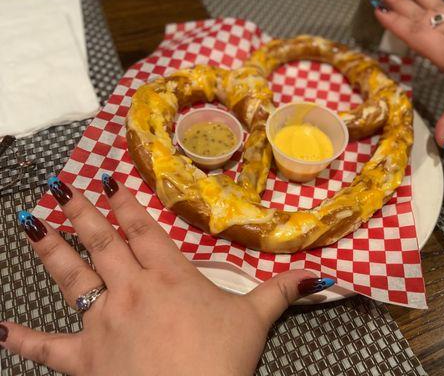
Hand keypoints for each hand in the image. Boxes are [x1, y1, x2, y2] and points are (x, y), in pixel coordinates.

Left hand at [0, 174, 333, 375]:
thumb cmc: (220, 361)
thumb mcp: (255, 321)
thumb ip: (280, 292)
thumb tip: (317, 275)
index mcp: (169, 276)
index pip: (142, 229)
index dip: (124, 203)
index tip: (107, 180)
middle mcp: (131, 290)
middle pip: (102, 242)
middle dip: (83, 212)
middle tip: (64, 187)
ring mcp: (103, 322)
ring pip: (70, 277)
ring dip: (50, 248)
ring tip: (31, 222)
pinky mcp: (83, 359)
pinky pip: (46, 347)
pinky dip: (23, 339)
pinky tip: (1, 329)